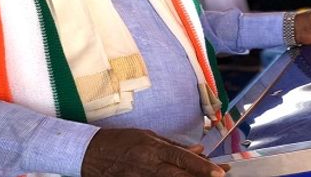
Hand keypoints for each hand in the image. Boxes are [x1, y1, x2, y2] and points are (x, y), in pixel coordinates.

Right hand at [81, 128, 227, 176]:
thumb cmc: (120, 142)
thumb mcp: (148, 137)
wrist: (90, 154)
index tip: (220, 171)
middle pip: (181, 176)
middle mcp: (149, 166)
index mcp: (152, 149)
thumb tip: (198, 150)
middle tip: (221, 176)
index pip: (182, 158)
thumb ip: (173, 146)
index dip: (202, 167)